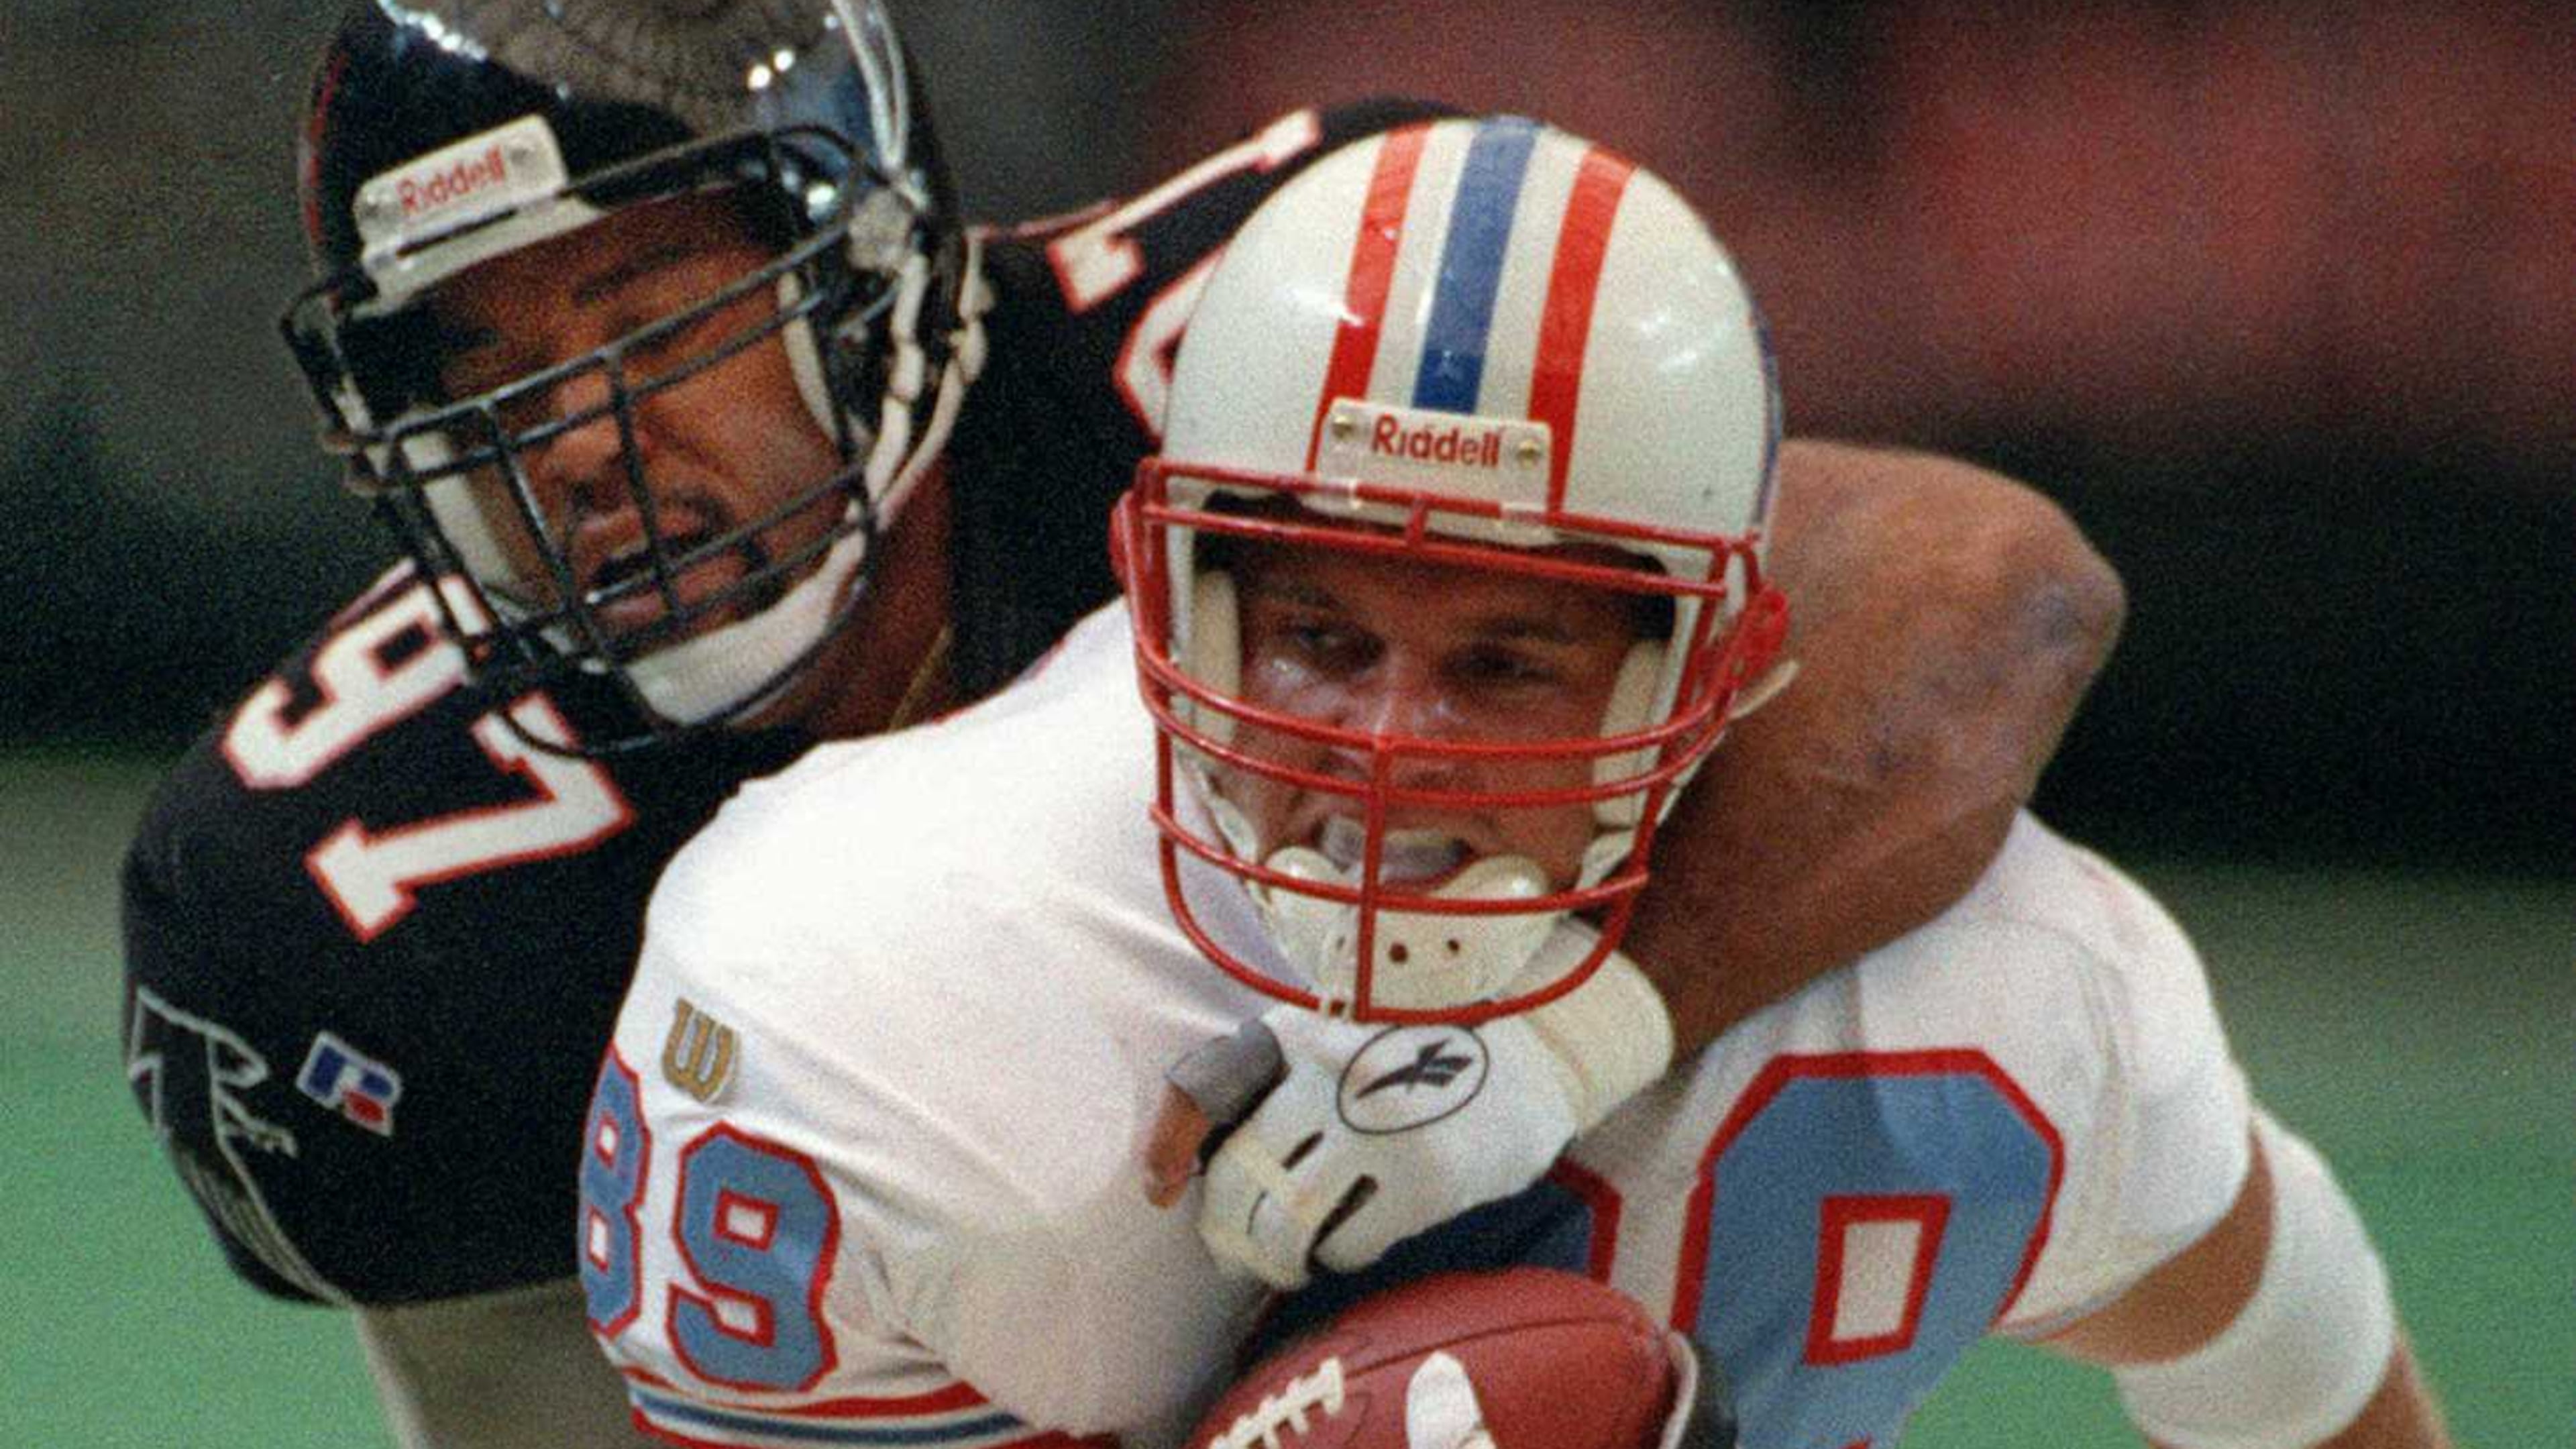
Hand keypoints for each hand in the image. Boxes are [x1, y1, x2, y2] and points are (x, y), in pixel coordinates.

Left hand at [1150, 928, 1673, 1289]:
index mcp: (1299, 1033)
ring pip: (1286, 1220)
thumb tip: (1189, 1169)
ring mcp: (1377, 1125)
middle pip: (1239, 1175)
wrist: (1536, 1048)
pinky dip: (1335, 1255)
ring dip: (1273, 1256)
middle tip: (1233, 1252)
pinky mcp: (1424, 1177)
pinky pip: (1348, 1241)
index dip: (1167, 1144)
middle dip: (1224, 1228)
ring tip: (1283, 1262)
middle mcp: (1329, 1074)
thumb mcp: (1335, 1041)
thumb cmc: (1416, 1055)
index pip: (1204, 1086)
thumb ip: (1272, 1085)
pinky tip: (1345, 1244)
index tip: (1158, 1188)